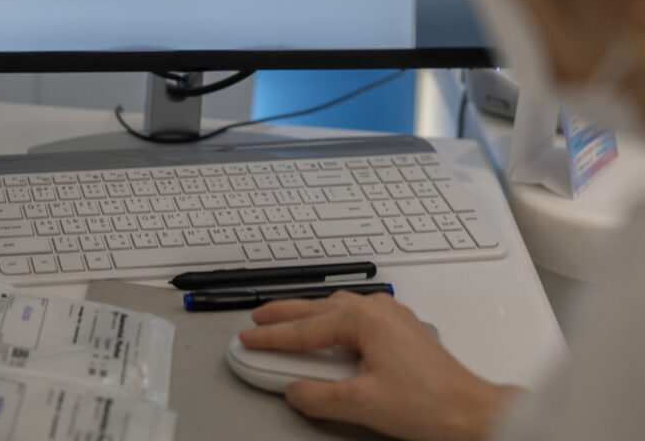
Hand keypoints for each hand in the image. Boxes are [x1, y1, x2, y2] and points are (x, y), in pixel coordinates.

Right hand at [239, 292, 518, 440]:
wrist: (475, 414)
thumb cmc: (431, 405)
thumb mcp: (362, 404)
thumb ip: (319, 396)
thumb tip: (295, 389)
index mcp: (363, 320)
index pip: (304, 330)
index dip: (271, 337)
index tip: (248, 340)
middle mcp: (376, 310)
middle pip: (316, 309)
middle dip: (283, 315)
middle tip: (256, 321)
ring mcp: (391, 318)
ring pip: (335, 309)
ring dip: (306, 315)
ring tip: (284, 323)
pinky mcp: (401, 331)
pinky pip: (355, 317)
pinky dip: (330, 321)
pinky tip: (327, 333)